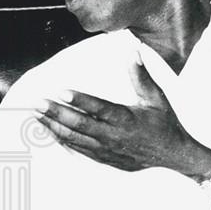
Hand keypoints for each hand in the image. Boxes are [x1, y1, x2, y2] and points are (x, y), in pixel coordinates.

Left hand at [34, 56, 210, 176]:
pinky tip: (49, 130)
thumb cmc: (164, 124)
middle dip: (57, 113)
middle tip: (38, 103)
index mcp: (126, 118)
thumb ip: (141, 76)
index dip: (80, 100)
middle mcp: (113, 135)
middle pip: (80, 125)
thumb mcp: (156, 98)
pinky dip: (62, 139)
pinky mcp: (103, 158)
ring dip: (54, 126)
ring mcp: (106, 149)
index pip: (99, 108)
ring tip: (37, 114)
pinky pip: (78, 149)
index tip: (62, 91)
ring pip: (74, 138)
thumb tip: (133, 52)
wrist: (173, 155)